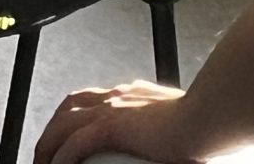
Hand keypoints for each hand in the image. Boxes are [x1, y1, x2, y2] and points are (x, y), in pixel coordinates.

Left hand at [34, 84, 201, 163]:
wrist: (211, 116)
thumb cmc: (207, 123)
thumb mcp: (182, 128)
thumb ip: (168, 138)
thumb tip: (172, 149)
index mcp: (135, 95)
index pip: (96, 99)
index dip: (78, 114)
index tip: (71, 132)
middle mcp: (120, 96)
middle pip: (71, 106)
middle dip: (54, 127)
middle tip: (46, 151)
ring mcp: (114, 108)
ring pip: (65, 122)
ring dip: (49, 143)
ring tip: (42, 162)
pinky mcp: (113, 126)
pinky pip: (76, 143)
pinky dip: (61, 156)